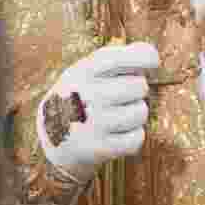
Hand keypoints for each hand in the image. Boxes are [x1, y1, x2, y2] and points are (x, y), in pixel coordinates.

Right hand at [37, 42, 158, 182]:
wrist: (51, 139)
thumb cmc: (79, 97)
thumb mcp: (85, 71)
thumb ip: (116, 58)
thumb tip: (152, 56)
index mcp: (81, 73)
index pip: (119, 59)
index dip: (143, 57)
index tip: (153, 62)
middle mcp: (85, 96)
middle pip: (139, 86)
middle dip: (136, 91)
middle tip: (121, 97)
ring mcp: (91, 124)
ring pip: (141, 112)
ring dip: (135, 115)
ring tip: (117, 116)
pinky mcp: (98, 149)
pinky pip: (137, 138)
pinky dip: (133, 137)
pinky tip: (117, 133)